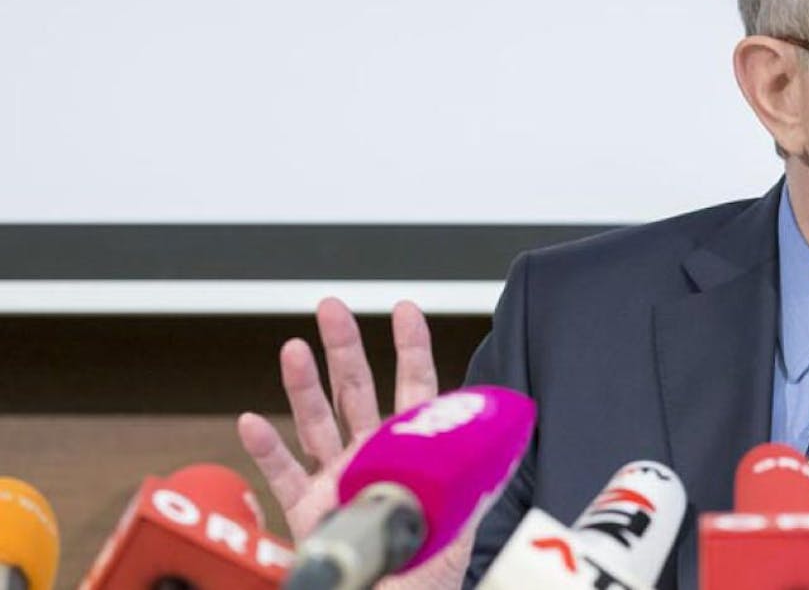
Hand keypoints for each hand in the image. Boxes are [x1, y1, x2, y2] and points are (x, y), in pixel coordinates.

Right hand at [237, 297, 470, 588]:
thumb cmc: (430, 566)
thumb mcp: (461, 514)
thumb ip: (471, 473)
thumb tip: (495, 435)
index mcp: (411, 450)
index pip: (416, 387)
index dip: (411, 347)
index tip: (405, 309)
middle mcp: (370, 455)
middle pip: (356, 390)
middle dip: (345, 346)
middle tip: (332, 306)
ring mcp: (335, 479)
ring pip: (316, 421)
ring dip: (303, 384)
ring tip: (293, 348)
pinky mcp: (307, 510)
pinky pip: (283, 475)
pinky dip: (266, 449)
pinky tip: (252, 421)